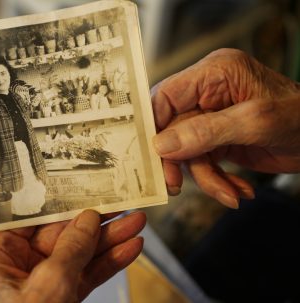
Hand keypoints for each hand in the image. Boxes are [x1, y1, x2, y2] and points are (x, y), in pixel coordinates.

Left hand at [0, 210, 145, 302]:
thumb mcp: (48, 287)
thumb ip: (70, 250)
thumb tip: (88, 219)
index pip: (33, 219)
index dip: (64, 203)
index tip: (88, 189)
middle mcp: (16, 265)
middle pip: (62, 235)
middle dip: (97, 223)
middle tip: (125, 205)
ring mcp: (40, 283)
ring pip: (79, 255)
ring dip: (110, 241)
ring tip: (137, 223)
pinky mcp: (59, 298)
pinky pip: (85, 276)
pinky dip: (108, 264)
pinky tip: (129, 249)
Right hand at [151, 48, 299, 207]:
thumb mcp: (256, 123)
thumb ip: (207, 132)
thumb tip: (162, 145)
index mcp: (214, 73)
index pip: (166, 95)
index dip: (153, 124)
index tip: (150, 154)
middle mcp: (208, 92)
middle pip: (171, 128)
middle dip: (180, 160)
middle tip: (175, 185)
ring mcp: (211, 117)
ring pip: (186, 152)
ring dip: (206, 177)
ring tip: (230, 193)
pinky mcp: (217, 138)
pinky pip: (202, 162)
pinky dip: (217, 181)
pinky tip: (237, 190)